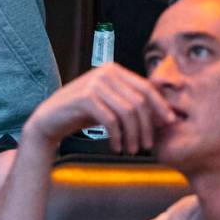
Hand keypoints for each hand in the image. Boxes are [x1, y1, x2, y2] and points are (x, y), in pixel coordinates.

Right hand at [23, 63, 175, 154]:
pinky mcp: (85, 97)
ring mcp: (94, 83)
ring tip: (132, 150)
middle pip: (139, 101)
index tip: (169, 124)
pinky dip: (117, 136)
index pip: (146, 87)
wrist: (50, 119)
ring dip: (133, 135)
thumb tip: (166, 115)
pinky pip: (111, 120)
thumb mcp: (111, 105)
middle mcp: (106, 72)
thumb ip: (133, 104)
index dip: (161, 106)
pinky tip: (116, 147)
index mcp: (114, 70)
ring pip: (127, 112)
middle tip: (147, 146)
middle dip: (147, 126)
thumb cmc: (84, 114)